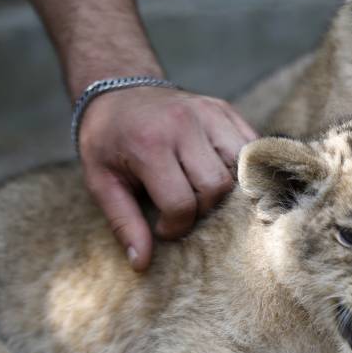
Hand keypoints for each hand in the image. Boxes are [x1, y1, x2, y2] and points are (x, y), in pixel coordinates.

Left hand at [77, 86, 257, 269]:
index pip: (182, 202)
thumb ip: (123, 222)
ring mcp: (209, 112)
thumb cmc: (107, 140)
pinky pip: (251, 145)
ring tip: (204, 194)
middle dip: (204, 210)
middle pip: (217, 186)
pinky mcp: (224, 108)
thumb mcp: (100, 182)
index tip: (163, 228)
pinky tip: (221, 176)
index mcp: (150, 144)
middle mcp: (184, 125)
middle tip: (184, 211)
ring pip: (240, 166)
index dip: (176, 226)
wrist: (118, 89)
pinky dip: (243, 167)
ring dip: (227, 189)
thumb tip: (142, 263)